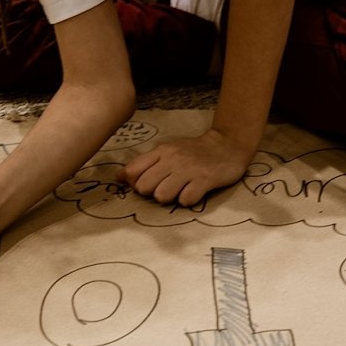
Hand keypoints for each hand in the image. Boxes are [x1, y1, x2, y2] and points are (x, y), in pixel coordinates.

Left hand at [119, 128, 253, 206]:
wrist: (227, 145)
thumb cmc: (193, 152)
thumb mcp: (166, 151)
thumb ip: (144, 163)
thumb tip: (119, 177)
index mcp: (161, 152)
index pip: (133, 171)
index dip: (135, 183)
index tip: (148, 184)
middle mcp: (172, 159)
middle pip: (144, 187)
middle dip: (151, 193)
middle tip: (165, 189)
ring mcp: (189, 170)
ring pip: (162, 195)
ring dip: (169, 198)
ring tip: (179, 192)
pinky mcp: (205, 180)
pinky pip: (186, 199)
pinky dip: (188, 200)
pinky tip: (193, 193)